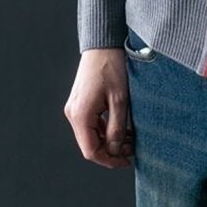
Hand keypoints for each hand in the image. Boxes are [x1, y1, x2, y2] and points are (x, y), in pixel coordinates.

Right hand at [64, 48, 133, 167]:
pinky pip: (91, 123)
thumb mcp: (120, 100)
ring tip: (131, 138)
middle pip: (90, 144)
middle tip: (132, 150)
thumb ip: (116, 128)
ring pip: (91, 135)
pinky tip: (122, 127)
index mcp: (80, 115)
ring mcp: (75, 108)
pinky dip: (105, 129)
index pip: (91, 150)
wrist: (102, 45)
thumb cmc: (111, 67)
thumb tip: (114, 149)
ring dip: (109, 140)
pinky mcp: (80, 102)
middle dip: (111, 150)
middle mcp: (73, 113)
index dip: (109, 160)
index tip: (126, 162)